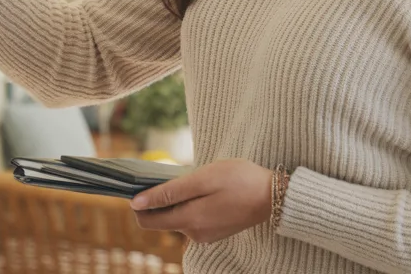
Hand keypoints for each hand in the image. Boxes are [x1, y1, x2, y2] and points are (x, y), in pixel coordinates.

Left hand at [130, 159, 272, 243]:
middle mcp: (194, 234)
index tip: (141, 184)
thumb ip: (168, 192)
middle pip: (162, 219)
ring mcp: (205, 235)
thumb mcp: (201, 179)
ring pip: (178, 217)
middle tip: (173, 175)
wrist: (274, 195)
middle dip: (160, 199)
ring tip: (197, 180)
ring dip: (178, 200)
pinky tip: (206, 190)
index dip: (139, 203)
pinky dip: (192, 204)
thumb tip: (136, 203)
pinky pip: (193, 218)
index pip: (147, 221)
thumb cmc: (238, 180)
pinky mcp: (214, 231)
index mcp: (189, 221)